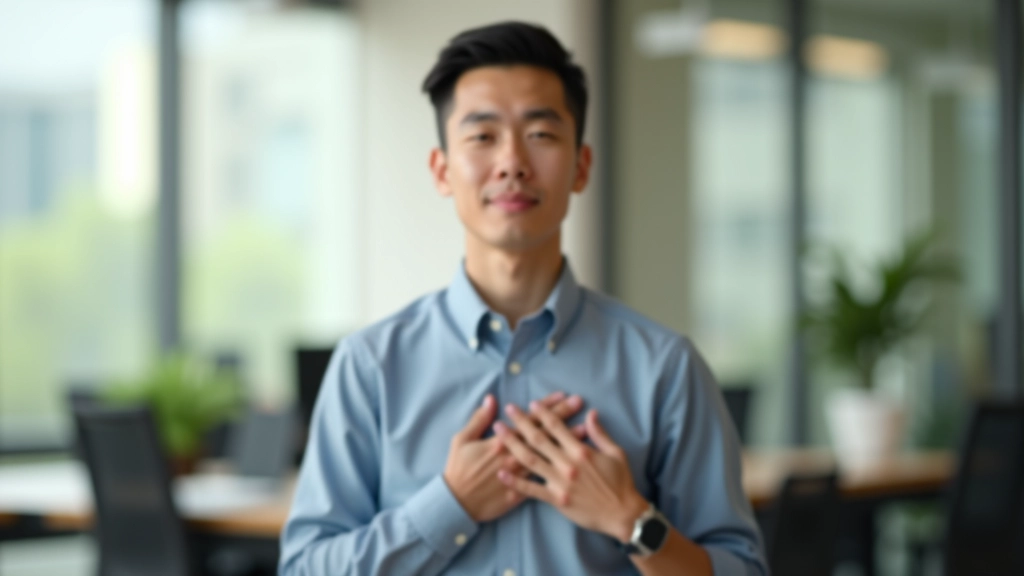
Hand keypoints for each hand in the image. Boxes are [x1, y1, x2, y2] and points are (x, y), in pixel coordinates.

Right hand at [443, 392, 584, 522]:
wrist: (456, 504)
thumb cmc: (458, 470)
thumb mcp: (462, 440)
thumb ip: (479, 419)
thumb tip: (491, 400)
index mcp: (501, 442)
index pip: (530, 420)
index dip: (546, 407)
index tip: (562, 395)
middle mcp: (515, 457)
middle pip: (544, 433)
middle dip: (562, 416)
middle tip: (579, 402)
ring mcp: (520, 476)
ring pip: (548, 456)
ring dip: (566, 442)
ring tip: (584, 429)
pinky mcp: (521, 493)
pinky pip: (544, 481)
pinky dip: (558, 471)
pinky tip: (571, 464)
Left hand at [494, 403, 647, 541]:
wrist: (622, 514)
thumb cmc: (620, 482)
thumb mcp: (616, 452)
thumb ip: (600, 433)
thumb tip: (592, 413)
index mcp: (581, 451)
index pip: (557, 427)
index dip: (543, 413)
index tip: (531, 403)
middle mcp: (568, 464)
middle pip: (539, 439)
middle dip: (521, 422)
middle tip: (509, 410)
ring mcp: (560, 483)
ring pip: (530, 460)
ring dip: (512, 444)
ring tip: (499, 432)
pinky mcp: (557, 500)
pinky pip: (532, 490)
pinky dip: (516, 482)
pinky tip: (501, 473)